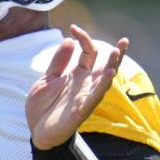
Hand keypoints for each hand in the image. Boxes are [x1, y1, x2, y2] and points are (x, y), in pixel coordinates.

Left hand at [26, 25, 127, 149]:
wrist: (36, 131)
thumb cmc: (43, 106)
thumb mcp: (46, 79)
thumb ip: (58, 62)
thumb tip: (68, 40)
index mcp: (77, 74)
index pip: (88, 52)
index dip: (84, 39)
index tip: (73, 28)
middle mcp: (85, 84)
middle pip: (105, 66)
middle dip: (116, 54)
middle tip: (123, 40)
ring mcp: (85, 97)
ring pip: (104, 81)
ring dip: (112, 67)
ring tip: (117, 52)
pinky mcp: (81, 110)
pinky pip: (94, 97)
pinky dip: (102, 86)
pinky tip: (109, 75)